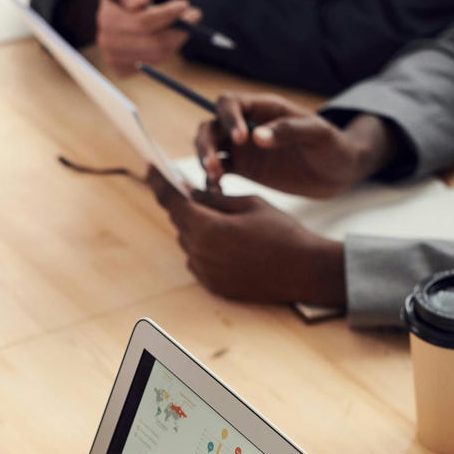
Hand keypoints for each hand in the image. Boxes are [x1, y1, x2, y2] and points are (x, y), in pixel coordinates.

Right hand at [96, 0, 199, 75]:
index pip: (144, 22)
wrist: (117, 10)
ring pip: (157, 56)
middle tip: (195, 16)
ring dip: (176, 41)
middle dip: (179, 31)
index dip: (167, 14)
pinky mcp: (122, 71)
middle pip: (153, 44)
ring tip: (185, 24)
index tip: (185, 4)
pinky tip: (167, 37)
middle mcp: (107, 42)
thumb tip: (138, 2)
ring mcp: (113, 59)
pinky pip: (153, 65)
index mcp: (107, 18)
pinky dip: (166, 51)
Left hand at [150, 168, 345, 306]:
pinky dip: (206, 250)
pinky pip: (198, 261)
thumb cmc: (282, 232)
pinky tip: (233, 246)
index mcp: (207, 228)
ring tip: (230, 225)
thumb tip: (188, 191)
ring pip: (189, 242)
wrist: (304, 271)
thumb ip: (213, 197)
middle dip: (188, 206)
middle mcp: (200, 253)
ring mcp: (205, 273)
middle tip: (204, 196)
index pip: (172, 201)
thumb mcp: (248, 203)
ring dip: (199, 229)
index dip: (158, 182)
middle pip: (180, 222)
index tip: (149, 167)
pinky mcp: (213, 286)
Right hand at [196, 94, 394, 198]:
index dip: (229, 118)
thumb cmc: (333, 146)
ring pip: (210, 148)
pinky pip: (218, 171)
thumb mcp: (318, 135)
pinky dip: (212, 180)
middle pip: (211, 126)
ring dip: (205, 161)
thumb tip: (256, 137)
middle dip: (206, 144)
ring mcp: (243, 148)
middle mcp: (248, 125)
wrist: (338, 173)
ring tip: (215, 179)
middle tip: (214, 165)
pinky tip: (217, 192)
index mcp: (264, 108)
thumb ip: (288, 131)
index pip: (230, 103)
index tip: (241, 140)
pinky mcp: (243, 169)